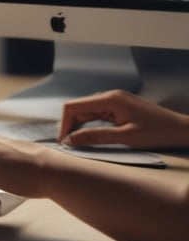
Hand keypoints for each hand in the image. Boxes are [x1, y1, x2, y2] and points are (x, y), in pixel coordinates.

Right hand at [58, 89, 188, 148]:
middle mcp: (109, 96)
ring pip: (86, 111)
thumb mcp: (126, 138)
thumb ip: (96, 137)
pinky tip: (88, 136)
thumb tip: (71, 139)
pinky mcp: (118, 107)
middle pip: (78, 108)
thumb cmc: (158, 133)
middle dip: (69, 125)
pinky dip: (89, 124)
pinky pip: (97, 114)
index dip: (64, 124)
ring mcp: (114, 100)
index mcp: (109, 99)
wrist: (182, 129)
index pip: (73, 107)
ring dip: (78, 126)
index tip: (63, 141)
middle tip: (68, 145)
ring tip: (76, 142)